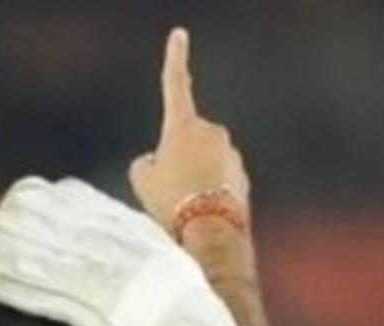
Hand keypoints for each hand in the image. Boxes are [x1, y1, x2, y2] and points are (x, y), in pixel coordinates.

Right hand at [128, 29, 250, 231]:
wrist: (210, 234)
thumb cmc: (171, 202)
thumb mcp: (141, 180)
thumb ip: (146, 162)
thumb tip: (157, 163)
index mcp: (184, 125)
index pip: (176, 84)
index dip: (175, 58)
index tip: (180, 35)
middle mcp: (212, 133)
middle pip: (187, 138)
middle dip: (178, 155)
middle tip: (168, 187)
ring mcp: (231, 155)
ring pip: (204, 162)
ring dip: (194, 177)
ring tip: (185, 205)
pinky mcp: (242, 178)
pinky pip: (219, 181)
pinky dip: (209, 193)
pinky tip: (201, 214)